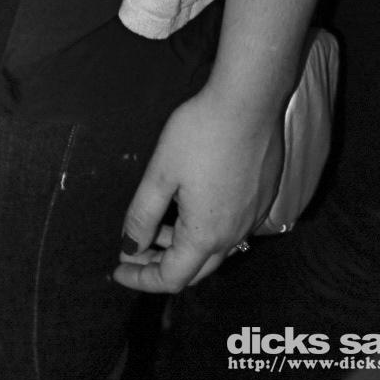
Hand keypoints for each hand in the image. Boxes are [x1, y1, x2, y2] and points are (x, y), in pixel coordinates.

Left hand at [112, 82, 283, 293]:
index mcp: (205, 235)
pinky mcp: (262, 199)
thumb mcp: (160, 173)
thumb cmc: (201, 133)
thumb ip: (142, 215)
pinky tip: (188, 205)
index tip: (117, 270)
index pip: (171, 278)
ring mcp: (252, 218)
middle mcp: (234, 235)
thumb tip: (129, 247)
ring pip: (213, 249)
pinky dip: (203, 229)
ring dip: (181, 246)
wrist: (250, 101)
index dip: (141, 279)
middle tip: (133, 252)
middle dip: (160, 266)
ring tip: (155, 226)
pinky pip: (230, 228)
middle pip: (194, 269)